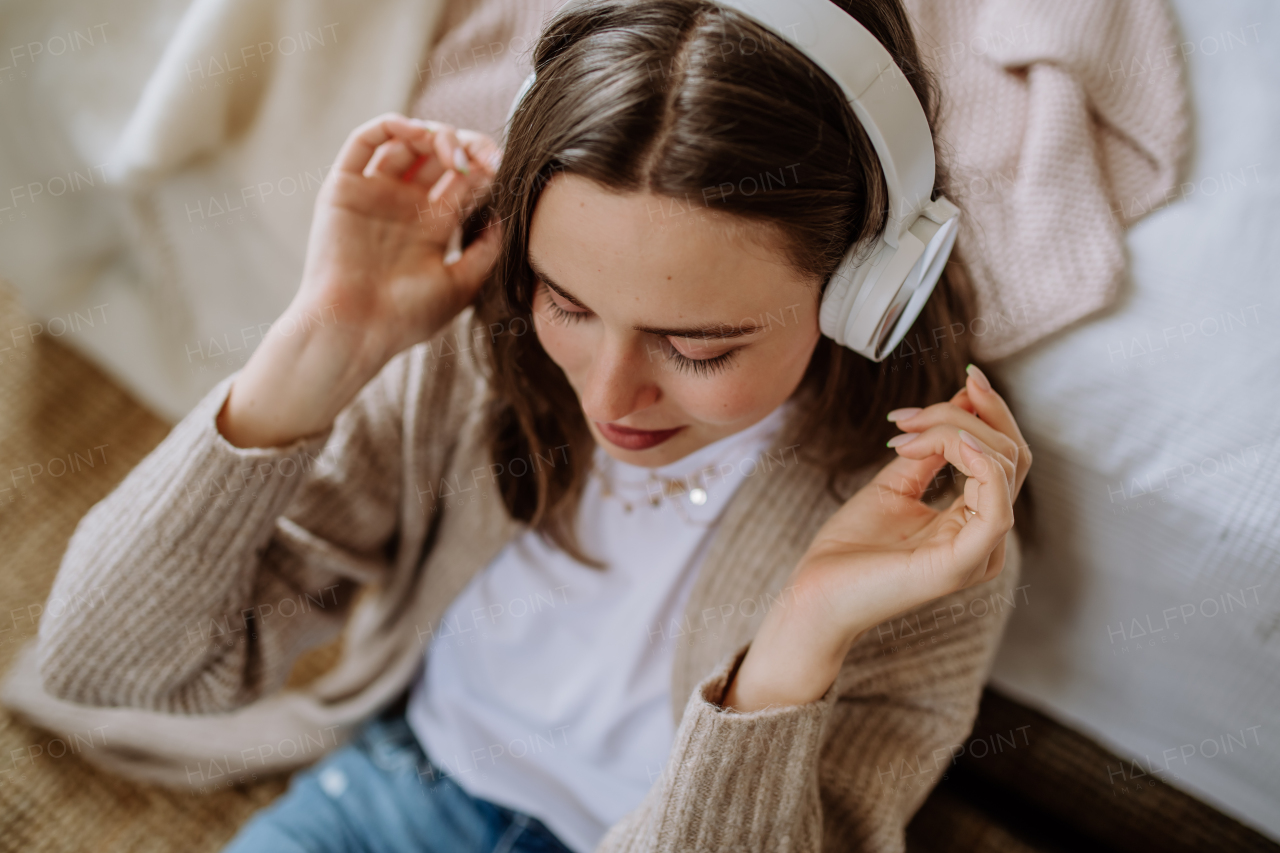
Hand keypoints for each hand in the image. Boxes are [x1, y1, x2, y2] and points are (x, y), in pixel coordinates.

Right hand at [297, 112, 501, 367]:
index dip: (484, 165)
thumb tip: (506, 216)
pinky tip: (417, 132)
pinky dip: (391, 125)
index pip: (463, 179)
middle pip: (439, 155)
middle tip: (483, 157)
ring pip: (406, 142)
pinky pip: (364, 142)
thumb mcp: (461, 284)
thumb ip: (486, 250)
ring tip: (452, 150)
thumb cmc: (406, 317)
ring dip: (434, 134)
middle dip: (465, 146)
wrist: (354, 329)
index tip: (502, 168)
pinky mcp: (344, 187)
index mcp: (431, 225)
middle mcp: (404, 204)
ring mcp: (374, 193)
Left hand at [722, 364, 1030, 710]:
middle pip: (1011, 455)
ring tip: (904, 431)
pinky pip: (997, 507)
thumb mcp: (894, 483)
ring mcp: (980, 554)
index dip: (991, 411)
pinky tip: (953, 441)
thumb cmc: (850, 547)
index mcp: (974, 523)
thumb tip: (960, 402)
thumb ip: (931, 450)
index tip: (963, 378)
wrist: (814, 593)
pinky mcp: (963, 564)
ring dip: (955, 431)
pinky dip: (980, 463)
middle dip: (970, 414)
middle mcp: (987, 540)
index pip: (1006, 456)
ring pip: (1002, 468)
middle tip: (910, 412)